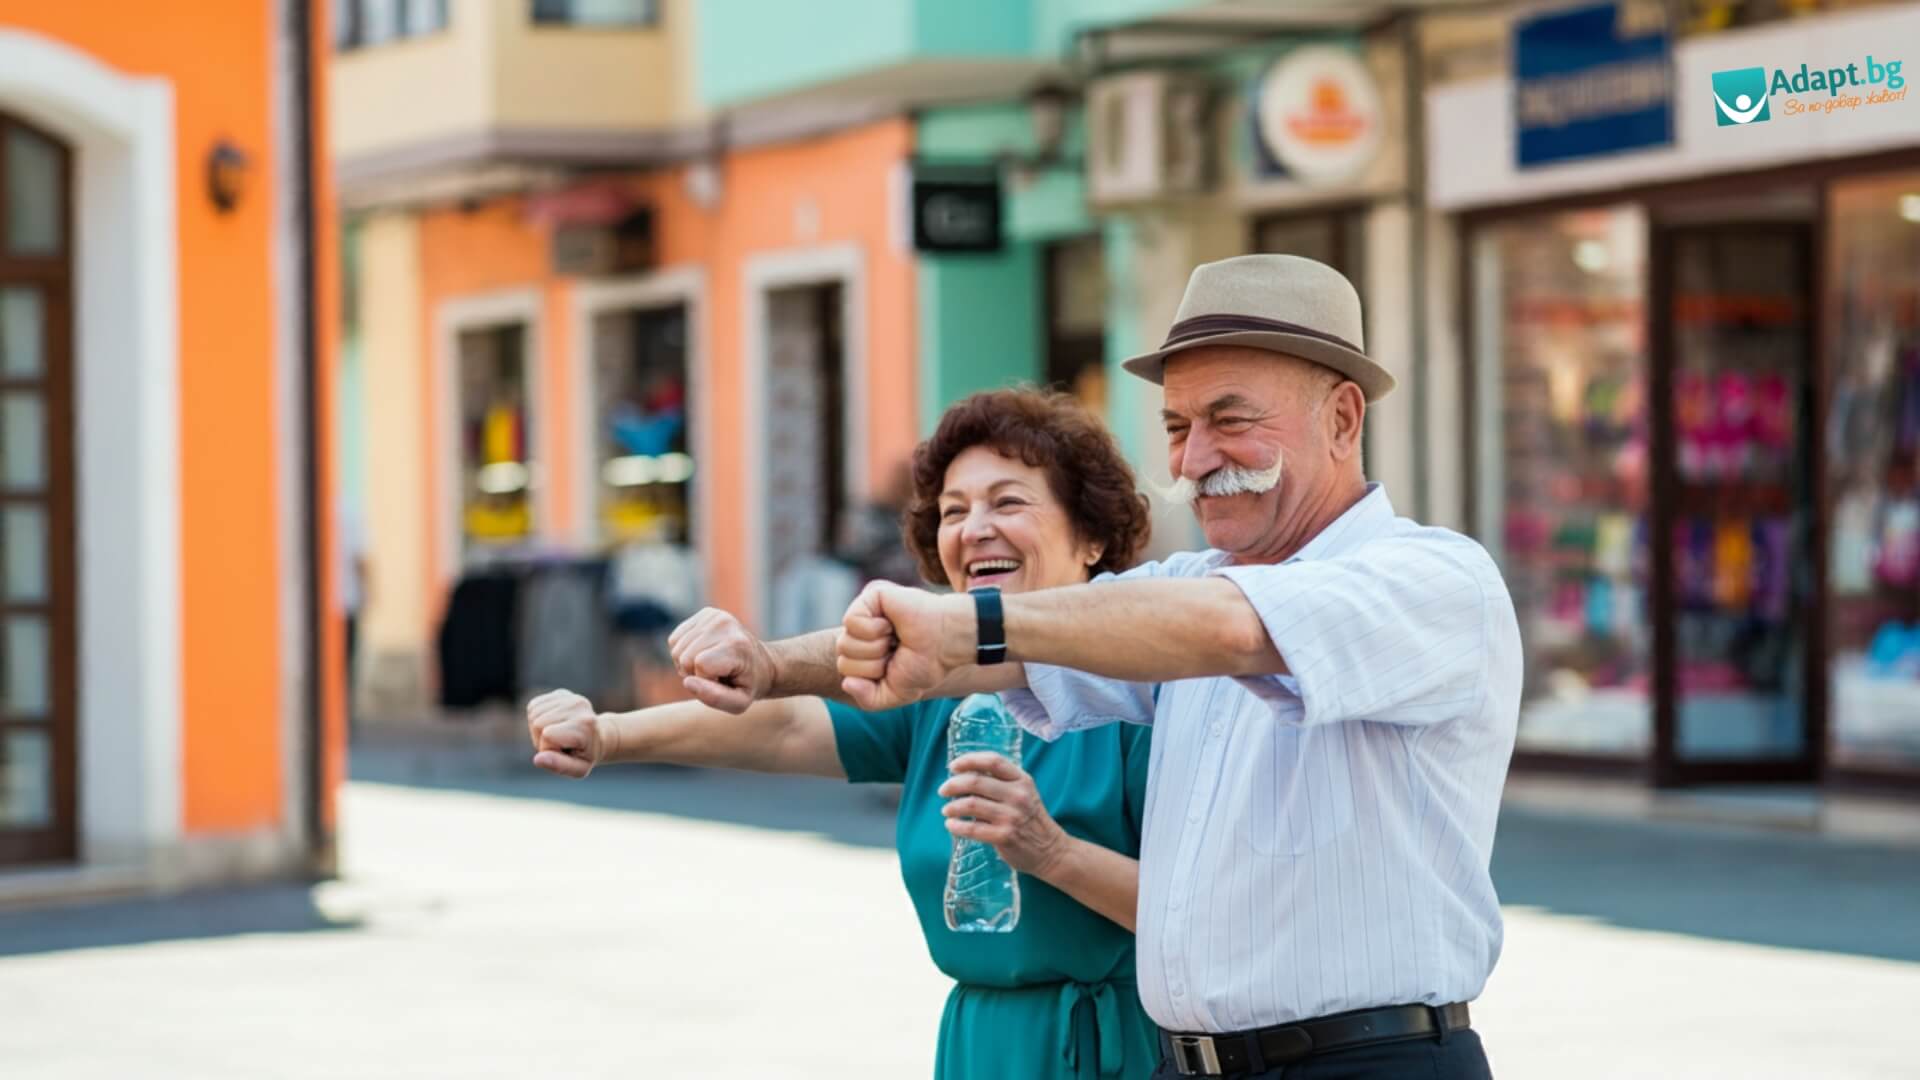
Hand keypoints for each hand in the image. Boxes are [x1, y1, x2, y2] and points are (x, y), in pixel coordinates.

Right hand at [527, 689, 609, 778]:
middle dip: (542, 739)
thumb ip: (559, 766)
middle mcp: (579, 705)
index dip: (548, 749)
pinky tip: (552, 723)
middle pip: (538, 723)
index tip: (564, 751)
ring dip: (539, 729)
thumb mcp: (579, 769)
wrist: (597, 738)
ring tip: (557, 734)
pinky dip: (537, 717)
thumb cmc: (586, 756)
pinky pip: (533, 706)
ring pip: (533, 714)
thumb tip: (538, 759)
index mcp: (585, 724)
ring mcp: (570, 697)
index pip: (547, 735)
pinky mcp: (560, 693)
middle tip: (560, 744)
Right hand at [668, 607, 774, 713]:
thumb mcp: (739, 702)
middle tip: (716, 674)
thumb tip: (688, 682)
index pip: (700, 665)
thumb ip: (715, 698)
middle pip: (684, 658)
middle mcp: (725, 624)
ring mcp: (714, 615)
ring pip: (676, 649)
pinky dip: (683, 652)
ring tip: (710, 665)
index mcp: (737, 644)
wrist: (760, 663)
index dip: (705, 681)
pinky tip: (702, 654)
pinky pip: (674, 639)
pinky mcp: (704, 614)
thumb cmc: (747, 685)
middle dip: (694, 673)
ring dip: (688, 664)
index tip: (723, 680)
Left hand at [837, 583, 968, 709]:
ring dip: (875, 648)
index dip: (870, 677)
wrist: (946, 644)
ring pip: (844, 643)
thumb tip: (846, 683)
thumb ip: (868, 699)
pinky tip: (891, 624)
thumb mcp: (895, 694)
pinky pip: (851, 622)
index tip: (895, 665)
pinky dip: (873, 630)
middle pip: (843, 660)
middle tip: (896, 651)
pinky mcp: (871, 596)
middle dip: (873, 665)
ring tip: (895, 638)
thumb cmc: (926, 665)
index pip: (846, 671)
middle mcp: (862, 632)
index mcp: (866, 651)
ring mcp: (866, 613)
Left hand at [938, 752, 1071, 877]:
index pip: (993, 760)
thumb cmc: (1030, 819)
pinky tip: (951, 825)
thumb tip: (965, 774)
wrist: (1050, 850)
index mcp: (1022, 780)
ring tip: (946, 810)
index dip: (969, 760)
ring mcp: (1012, 816)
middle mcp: (1018, 795)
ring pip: (971, 804)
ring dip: (952, 806)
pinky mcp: (1004, 836)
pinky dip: (956, 826)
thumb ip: (1000, 782)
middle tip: (943, 790)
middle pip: (976, 781)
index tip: (953, 766)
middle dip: (953, 784)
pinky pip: (972, 829)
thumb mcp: (1023, 793)